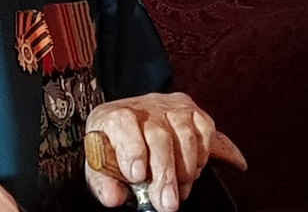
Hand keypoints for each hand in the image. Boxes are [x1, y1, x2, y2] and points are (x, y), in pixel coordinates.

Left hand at [84, 92, 215, 211]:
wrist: (130, 125)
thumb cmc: (115, 147)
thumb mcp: (101, 165)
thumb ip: (104, 182)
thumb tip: (113, 198)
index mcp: (113, 115)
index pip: (122, 123)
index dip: (132, 150)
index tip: (137, 176)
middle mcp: (143, 107)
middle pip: (158, 135)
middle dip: (165, 173)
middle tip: (166, 203)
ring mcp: (170, 107)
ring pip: (186, 136)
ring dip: (185, 169)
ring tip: (179, 191)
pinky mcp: (193, 112)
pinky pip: (206, 132)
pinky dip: (202, 157)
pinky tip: (192, 172)